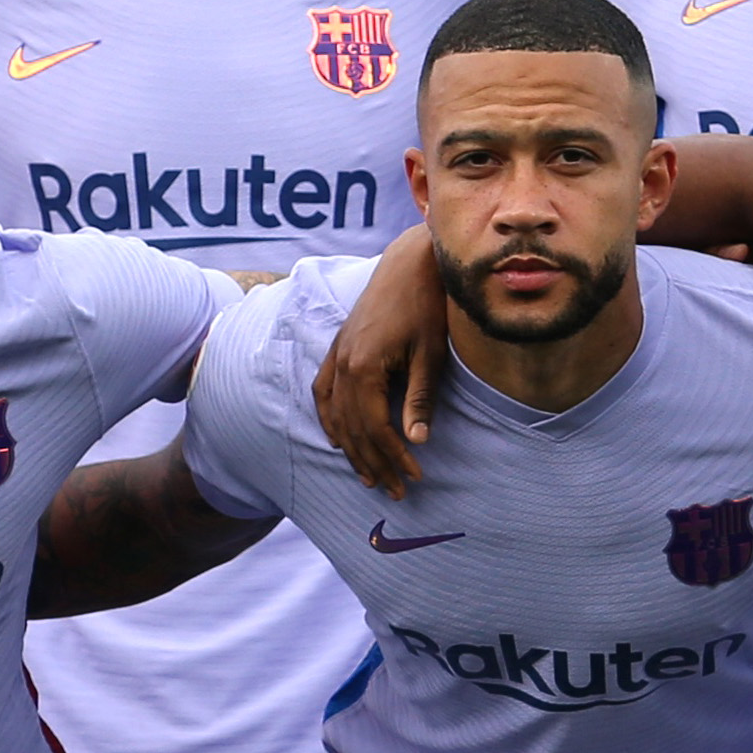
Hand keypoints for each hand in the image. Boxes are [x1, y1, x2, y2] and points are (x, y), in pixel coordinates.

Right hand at [312, 226, 456, 493]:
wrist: (409, 263)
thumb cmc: (425, 305)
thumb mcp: (429, 355)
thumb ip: (420, 399)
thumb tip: (417, 441)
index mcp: (363, 368)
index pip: (374, 428)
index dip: (393, 456)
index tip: (414, 476)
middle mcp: (342, 365)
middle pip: (353, 429)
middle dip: (374, 463)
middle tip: (395, 490)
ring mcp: (336, 356)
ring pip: (336, 416)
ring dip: (352, 450)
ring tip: (368, 476)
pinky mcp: (338, 348)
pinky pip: (323, 393)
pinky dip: (329, 420)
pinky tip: (338, 440)